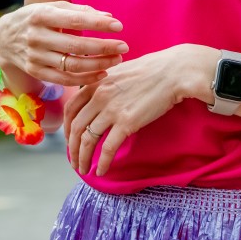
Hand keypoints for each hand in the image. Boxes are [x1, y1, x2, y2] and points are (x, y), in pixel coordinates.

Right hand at [0, 1, 126, 87]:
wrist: (5, 37)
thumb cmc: (37, 18)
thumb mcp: (53, 7)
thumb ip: (80, 11)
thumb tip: (109, 17)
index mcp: (42, 16)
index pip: (74, 21)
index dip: (97, 24)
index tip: (118, 27)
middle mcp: (37, 37)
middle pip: (75, 46)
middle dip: (103, 47)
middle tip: (124, 46)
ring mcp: (35, 57)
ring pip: (71, 65)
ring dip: (98, 64)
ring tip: (117, 60)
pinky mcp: (36, 72)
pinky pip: (64, 80)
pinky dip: (85, 79)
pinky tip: (102, 74)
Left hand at [64, 44, 215, 174]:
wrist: (174, 71)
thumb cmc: (153, 68)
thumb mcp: (120, 70)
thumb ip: (105, 83)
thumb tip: (100, 96)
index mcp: (96, 82)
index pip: (70, 108)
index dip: (66, 127)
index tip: (70, 138)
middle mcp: (99, 96)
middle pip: (76, 127)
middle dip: (72, 148)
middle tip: (74, 160)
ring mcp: (112, 110)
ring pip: (88, 140)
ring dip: (83, 157)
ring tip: (84, 169)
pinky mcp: (127, 122)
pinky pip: (108, 148)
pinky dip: (102, 162)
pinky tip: (101, 171)